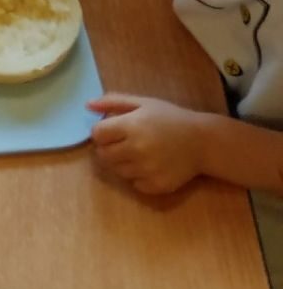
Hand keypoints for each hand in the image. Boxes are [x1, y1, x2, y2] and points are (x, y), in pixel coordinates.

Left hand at [89, 94, 207, 195]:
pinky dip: (137, 177)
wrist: (202, 142)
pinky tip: (150, 165)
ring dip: (122, 163)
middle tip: (123, 143)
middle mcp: (137, 149)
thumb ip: (113, 102)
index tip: (112, 131)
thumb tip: (87, 105)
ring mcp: (147, 170)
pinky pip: (134, 184)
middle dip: (108, 148)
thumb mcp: (143, 103)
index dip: (101, 132)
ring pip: (117, 171)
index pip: (97, 135)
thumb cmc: (170, 118)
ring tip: (138, 153)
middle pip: (103, 155)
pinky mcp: (157, 186)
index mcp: (131, 126)